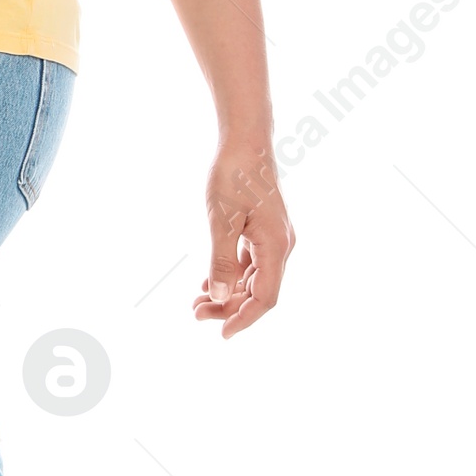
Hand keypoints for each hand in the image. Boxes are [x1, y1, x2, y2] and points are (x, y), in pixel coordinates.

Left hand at [193, 140, 293, 338]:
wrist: (245, 141)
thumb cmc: (235, 175)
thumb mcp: (222, 219)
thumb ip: (222, 261)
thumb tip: (218, 297)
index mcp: (276, 247)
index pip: (265, 298)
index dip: (244, 319)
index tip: (221, 334)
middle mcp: (280, 246)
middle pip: (259, 292)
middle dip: (229, 308)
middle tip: (194, 313)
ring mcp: (273, 239)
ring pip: (253, 279)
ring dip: (228, 294)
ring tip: (196, 302)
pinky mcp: (263, 232)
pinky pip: (250, 264)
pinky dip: (231, 276)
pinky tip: (209, 283)